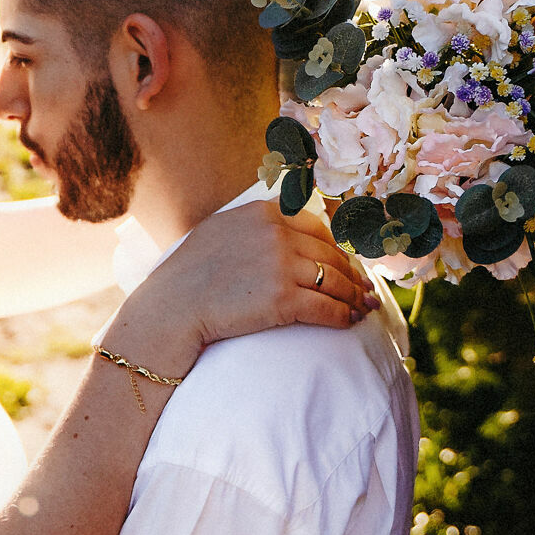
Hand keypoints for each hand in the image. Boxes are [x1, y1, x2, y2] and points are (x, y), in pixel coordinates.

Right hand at [109, 201, 372, 374]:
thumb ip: (254, 225)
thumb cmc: (187, 276)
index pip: (316, 227)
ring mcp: (281, 265)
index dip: (335, 247)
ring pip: (336, 280)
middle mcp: (277, 233)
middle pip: (331, 254)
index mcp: (263, 212)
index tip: (344, 262)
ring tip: (364, 306)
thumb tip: (284, 222)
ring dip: (354, 295)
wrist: (170, 309)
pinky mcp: (284, 299)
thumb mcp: (219, 230)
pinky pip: (328, 307)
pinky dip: (344, 316)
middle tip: (364, 288)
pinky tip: (351, 321)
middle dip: (352, 273)